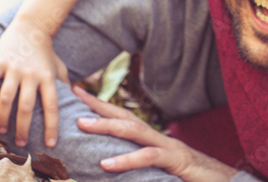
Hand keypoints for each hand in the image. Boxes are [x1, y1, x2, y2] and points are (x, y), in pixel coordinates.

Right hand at [0, 16, 67, 147]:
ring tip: (2, 130)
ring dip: (2, 117)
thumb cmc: (46, 52)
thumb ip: (64, 85)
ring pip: (6, 99)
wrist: (31, 26)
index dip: (51, 126)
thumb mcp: (59, 67)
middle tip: (21, 143)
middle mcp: (32, 74)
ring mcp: (14, 68)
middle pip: (26, 107)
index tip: (50, 144)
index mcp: (48, 77)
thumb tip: (75, 103)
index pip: (52, 106)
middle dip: (23, 128)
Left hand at [74, 86, 237, 180]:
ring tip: (83, 124)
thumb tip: (111, 171)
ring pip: (135, 132)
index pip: (125, 119)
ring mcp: (170, 148)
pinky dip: (127, 160)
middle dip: (100, 107)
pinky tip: (106, 165)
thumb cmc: (193, 181)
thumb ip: (141, 171)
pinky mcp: (177, 162)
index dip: (102, 107)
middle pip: (127, 118)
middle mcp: (161, 140)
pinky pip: (149, 158)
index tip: (80, 94)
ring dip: (107, 126)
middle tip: (74, 98)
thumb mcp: (161, 176)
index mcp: (155, 142)